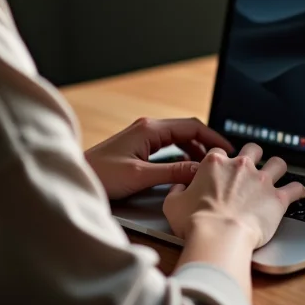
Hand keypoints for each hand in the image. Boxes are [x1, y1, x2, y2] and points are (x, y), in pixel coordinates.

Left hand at [85, 117, 234, 199]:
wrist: (76, 178)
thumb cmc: (102, 176)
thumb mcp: (141, 176)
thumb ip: (173, 173)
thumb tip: (201, 170)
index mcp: (149, 128)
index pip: (191, 125)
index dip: (213, 137)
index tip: (229, 150)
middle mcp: (147, 128)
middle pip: (186, 130)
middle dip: (206, 143)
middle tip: (222, 161)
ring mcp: (141, 136)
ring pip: (177, 138)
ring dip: (194, 149)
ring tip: (208, 167)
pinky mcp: (137, 147)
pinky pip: (167, 146)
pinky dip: (181, 155)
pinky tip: (186, 169)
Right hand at [164, 143, 304, 249]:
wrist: (219, 236)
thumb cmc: (195, 222)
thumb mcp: (173, 204)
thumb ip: (175, 191)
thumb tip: (177, 188)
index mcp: (215, 163)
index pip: (220, 152)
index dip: (221, 161)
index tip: (222, 169)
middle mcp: (240, 166)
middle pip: (253, 149)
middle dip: (254, 156)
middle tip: (252, 166)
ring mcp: (261, 180)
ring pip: (278, 163)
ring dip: (278, 167)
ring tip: (278, 174)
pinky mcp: (278, 198)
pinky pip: (296, 188)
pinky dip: (298, 191)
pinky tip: (299, 193)